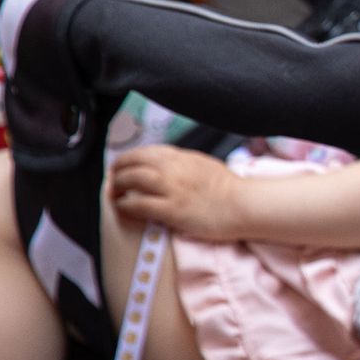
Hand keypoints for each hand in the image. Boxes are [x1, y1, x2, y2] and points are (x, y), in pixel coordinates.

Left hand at [108, 145, 247, 239]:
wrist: (244, 205)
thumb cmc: (230, 190)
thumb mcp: (205, 165)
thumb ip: (184, 164)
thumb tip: (167, 167)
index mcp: (183, 157)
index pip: (147, 151)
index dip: (130, 158)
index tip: (124, 166)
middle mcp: (174, 168)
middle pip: (134, 161)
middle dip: (118, 169)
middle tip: (114, 179)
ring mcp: (172, 188)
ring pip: (132, 179)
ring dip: (118, 185)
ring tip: (115, 193)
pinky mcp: (172, 209)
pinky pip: (139, 204)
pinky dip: (126, 204)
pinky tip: (123, 207)